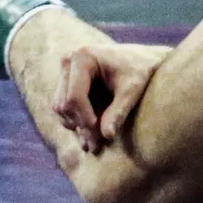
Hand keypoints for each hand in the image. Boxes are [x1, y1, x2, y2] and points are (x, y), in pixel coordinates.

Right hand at [53, 43, 170, 152]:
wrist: (141, 57)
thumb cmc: (140, 69)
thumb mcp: (133, 89)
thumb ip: (119, 111)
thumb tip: (107, 136)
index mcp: (82, 57)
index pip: (75, 97)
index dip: (86, 118)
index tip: (101, 136)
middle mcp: (67, 62)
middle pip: (65, 104)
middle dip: (82, 125)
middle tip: (98, 146)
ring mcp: (64, 71)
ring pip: (61, 108)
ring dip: (77, 126)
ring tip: (96, 143)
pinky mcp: (66, 81)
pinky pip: (64, 106)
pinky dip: (76, 121)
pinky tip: (91, 135)